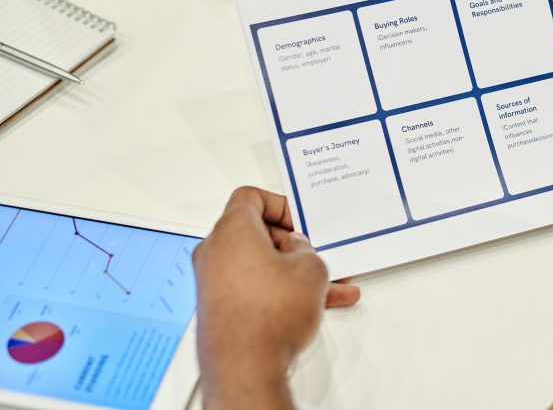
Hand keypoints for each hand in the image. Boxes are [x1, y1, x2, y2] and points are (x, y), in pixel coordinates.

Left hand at [192, 187, 358, 408]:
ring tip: (326, 286)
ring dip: (293, 272)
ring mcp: (214, 283)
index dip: (281, 204)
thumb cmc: (266, 316)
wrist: (245, 367)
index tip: (300, 220)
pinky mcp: (218, 308)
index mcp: (231, 230)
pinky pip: (254, 288)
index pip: (251, 197)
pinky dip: (280, 291)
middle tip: (314, 254)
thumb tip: (298, 253)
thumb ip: (306, 250)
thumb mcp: (310, 268)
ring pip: (260, 266)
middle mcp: (215, 253)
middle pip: (257, 234)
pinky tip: (311, 305)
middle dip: (292, 245)